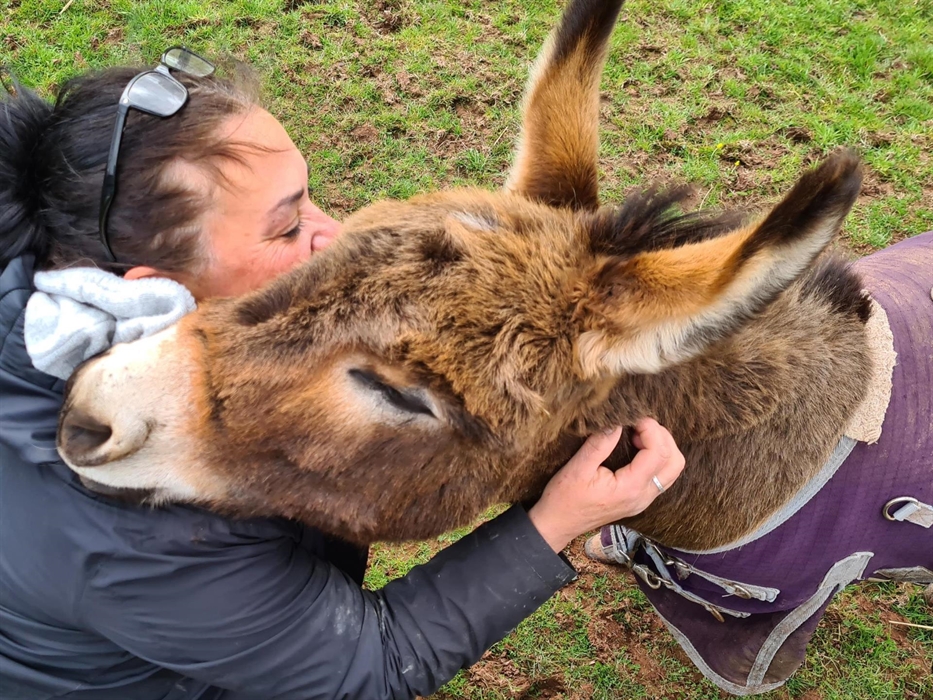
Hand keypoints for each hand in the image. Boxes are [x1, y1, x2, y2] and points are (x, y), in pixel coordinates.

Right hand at [527, 418, 684, 551]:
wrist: (557, 524)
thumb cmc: (564, 498)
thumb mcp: (578, 467)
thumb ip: (600, 444)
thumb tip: (617, 421)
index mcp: (630, 488)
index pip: (658, 453)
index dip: (651, 429)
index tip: (634, 417)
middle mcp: (643, 496)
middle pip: (675, 462)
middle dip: (663, 437)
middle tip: (639, 424)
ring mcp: (643, 500)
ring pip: (672, 470)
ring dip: (662, 447)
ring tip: (638, 435)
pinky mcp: (638, 499)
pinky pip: (661, 476)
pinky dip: (656, 457)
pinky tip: (636, 448)